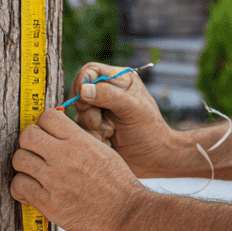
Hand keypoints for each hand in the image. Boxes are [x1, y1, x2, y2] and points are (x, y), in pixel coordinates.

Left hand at [10, 107, 145, 230]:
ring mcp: (54, 180)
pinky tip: (32, 190)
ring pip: (19, 159)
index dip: (44, 124)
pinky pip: (18, 186)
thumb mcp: (102, 150)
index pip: (47, 116)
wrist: (127, 213)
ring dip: (24, 164)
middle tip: (37, 152)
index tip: (47, 134)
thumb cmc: (118, 182)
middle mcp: (65, 157)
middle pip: (27, 135)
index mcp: (80, 141)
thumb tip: (57, 131)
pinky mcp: (48, 203)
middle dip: (29, 142)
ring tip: (34, 172)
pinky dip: (21, 187)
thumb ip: (78, 139)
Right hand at [72, 62, 180, 176]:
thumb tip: (83, 89)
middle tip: (100, 121)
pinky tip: (108, 142)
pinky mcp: (94, 129)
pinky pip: (81, 131)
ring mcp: (99, 112)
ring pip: (79, 114)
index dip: (82, 83)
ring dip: (92, 127)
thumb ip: (109, 96)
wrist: (153, 159)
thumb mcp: (133, 109)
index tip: (85, 99)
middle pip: (79, 94)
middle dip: (88, 110)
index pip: (89, 71)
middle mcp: (107, 93)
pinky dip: (93, 137)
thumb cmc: (149, 130)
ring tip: (111, 133)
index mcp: (119, 80)